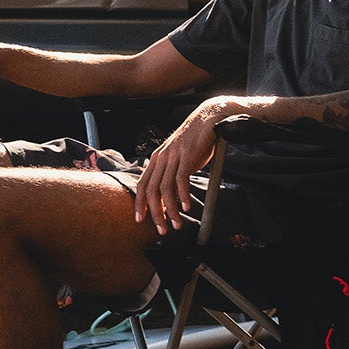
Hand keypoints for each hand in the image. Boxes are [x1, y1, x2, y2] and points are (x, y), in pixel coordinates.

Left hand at [134, 95, 249, 233]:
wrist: (208, 119)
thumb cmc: (195, 141)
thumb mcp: (178, 157)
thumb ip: (171, 173)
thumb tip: (170, 195)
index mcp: (156, 158)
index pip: (142, 184)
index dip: (139, 204)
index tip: (139, 220)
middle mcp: (161, 157)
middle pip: (151, 190)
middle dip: (154, 213)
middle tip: (161, 230)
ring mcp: (173, 156)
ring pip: (165, 188)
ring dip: (170, 210)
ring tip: (176, 224)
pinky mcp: (186, 155)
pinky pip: (181, 179)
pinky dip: (182, 195)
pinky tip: (186, 207)